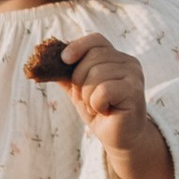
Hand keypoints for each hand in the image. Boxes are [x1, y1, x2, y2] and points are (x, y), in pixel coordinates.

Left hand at [41, 44, 172, 178]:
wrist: (118, 138)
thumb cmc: (100, 111)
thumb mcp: (78, 90)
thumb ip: (66, 74)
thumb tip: (43, 62)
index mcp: (115, 57)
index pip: (96, 40)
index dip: (78, 46)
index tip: (64, 60)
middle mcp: (128, 62)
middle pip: (92, 58)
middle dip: (80, 81)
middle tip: (88, 98)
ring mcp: (134, 75)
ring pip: (96, 75)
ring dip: (88, 96)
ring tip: (98, 106)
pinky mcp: (134, 90)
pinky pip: (103, 90)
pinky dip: (97, 103)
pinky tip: (105, 111)